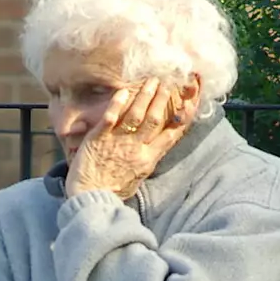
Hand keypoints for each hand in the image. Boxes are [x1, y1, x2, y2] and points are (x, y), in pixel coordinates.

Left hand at [66, 79, 193, 199]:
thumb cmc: (112, 192)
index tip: (189, 103)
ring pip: (136, 114)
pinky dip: (117, 104)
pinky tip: (123, 91)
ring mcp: (117, 142)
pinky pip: (111, 117)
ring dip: (145, 96)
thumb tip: (152, 151)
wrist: (90, 199)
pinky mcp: (98, 138)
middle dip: (163, 99)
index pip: (170, 135)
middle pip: (155, 119)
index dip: (181, 118)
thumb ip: (145, 163)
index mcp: (148, 159)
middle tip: (168, 83)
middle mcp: (136, 148)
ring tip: (152, 81)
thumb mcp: (136, 179)